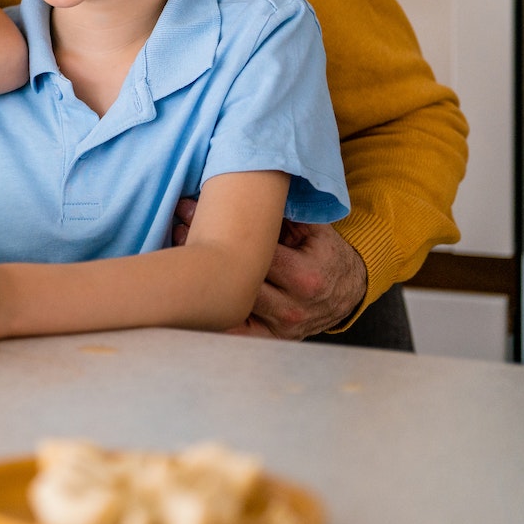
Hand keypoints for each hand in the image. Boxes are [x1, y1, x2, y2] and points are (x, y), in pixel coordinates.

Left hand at [172, 200, 368, 338]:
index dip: (219, 229)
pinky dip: (209, 313)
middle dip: (202, 251)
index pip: (253, 251)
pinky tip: (186, 292)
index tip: (189, 207)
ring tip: (175, 251)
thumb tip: (244, 185)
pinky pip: (233, 331)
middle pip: (235, 278)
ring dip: (199, 278)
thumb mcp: (314, 231)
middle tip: (175, 227)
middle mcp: (291, 308)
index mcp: (304, 277)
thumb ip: (284, 214)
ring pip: (229, 302)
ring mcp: (279, 327)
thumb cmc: (324, 254)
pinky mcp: (268, 337)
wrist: (347, 291)